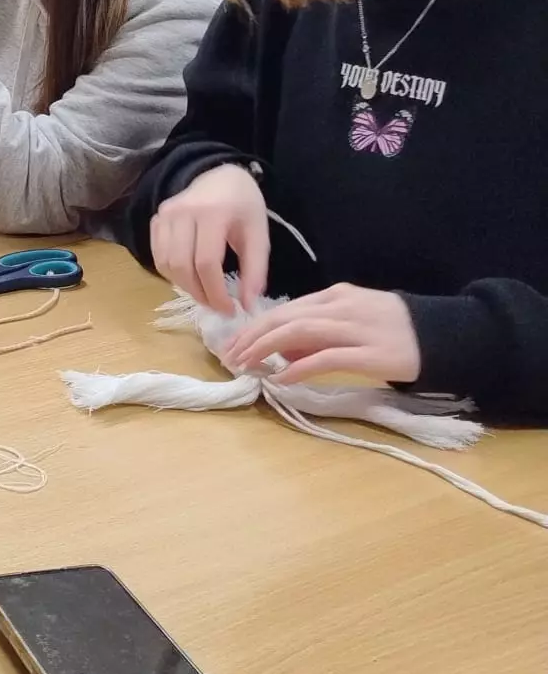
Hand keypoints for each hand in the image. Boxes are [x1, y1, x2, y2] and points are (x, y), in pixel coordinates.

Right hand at [149, 163, 269, 313]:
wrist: (221, 176)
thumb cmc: (244, 206)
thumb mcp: (258, 235)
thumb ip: (255, 270)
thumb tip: (248, 306)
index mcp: (213, 213)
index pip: (206, 263)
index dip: (216, 293)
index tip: (230, 310)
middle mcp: (183, 212)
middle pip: (182, 266)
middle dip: (200, 294)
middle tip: (217, 307)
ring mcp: (165, 215)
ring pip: (166, 264)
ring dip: (184, 287)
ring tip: (205, 294)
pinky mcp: (156, 220)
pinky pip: (158, 256)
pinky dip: (171, 274)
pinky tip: (190, 278)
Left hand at [222, 285, 420, 386]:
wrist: (442, 336)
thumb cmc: (394, 330)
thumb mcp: (352, 320)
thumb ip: (318, 331)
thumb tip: (280, 350)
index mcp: (336, 296)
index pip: (286, 308)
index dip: (256, 327)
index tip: (235, 344)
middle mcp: (342, 307)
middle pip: (286, 317)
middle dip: (253, 337)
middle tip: (231, 356)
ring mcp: (356, 328)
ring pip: (299, 332)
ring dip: (266, 348)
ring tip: (247, 365)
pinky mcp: (371, 354)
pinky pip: (326, 357)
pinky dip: (300, 367)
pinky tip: (282, 377)